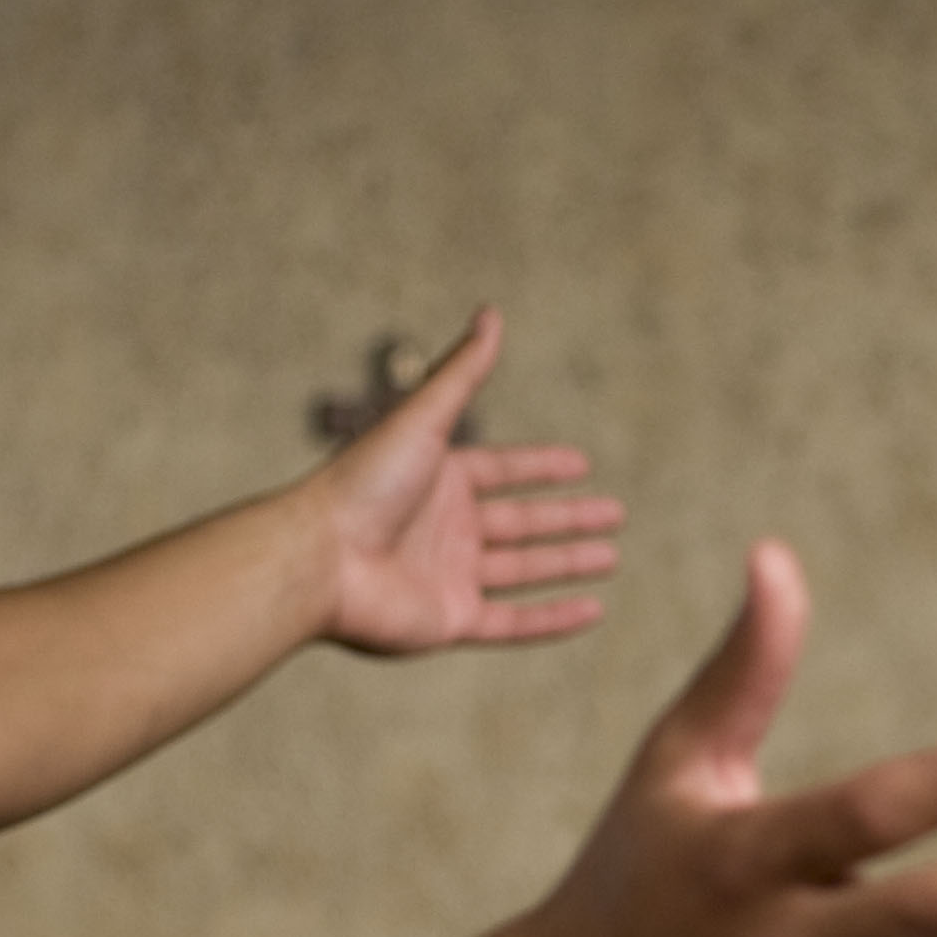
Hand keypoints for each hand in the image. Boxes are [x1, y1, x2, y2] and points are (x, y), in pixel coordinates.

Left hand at [314, 309, 622, 653]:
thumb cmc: (364, 482)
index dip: (541, 467)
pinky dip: (554, 619)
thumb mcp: (423, 418)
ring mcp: (450, 576)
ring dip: (568, 564)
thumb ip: (462, 372)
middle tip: (615, 514)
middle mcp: (447, 528)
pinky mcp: (451, 620)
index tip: (582, 465)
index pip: (503, 471)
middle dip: (568, 518)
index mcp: (440, 479)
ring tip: (611, 558)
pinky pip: (514, 623)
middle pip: (521, 522)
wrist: (320, 557)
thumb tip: (491, 313)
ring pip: (523, 571)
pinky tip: (593, 611)